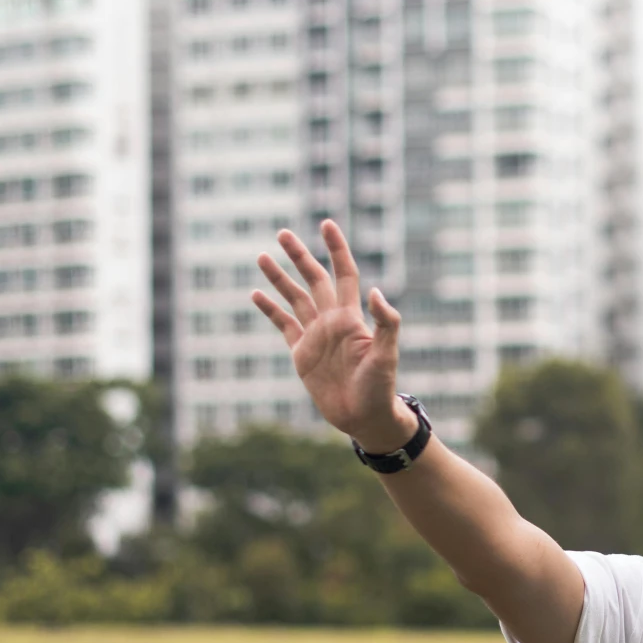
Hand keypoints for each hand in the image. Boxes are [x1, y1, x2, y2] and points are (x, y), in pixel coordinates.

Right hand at [250, 220, 415, 449]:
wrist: (364, 417)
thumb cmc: (380, 387)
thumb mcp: (387, 354)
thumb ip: (385, 322)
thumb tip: (375, 290)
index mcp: (352, 317)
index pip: (344, 273)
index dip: (336, 249)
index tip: (326, 224)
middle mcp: (332, 321)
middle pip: (313, 279)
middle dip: (299, 256)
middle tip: (282, 233)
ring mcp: (315, 336)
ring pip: (294, 298)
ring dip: (279, 278)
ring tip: (261, 256)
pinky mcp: (301, 354)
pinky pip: (283, 325)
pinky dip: (270, 310)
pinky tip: (256, 294)